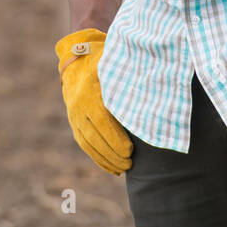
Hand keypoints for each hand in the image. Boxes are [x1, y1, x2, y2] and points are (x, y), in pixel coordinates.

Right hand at [55, 28, 132, 174]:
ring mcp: (73, 115)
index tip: (130, 150)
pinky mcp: (74, 122)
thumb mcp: (113, 64)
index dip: (115, 138)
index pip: (101, 120)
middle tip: (131, 163)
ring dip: (106, 159)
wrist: (75, 59)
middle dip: (113, 153)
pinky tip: (112, 168)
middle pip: (94, 136)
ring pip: (89, 144)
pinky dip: (98, 158)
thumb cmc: (103, 60)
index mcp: (89, 91)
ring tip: (124, 168)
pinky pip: (84, 144)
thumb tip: (152, 90)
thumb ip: (128, 78)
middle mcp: (78, 105)